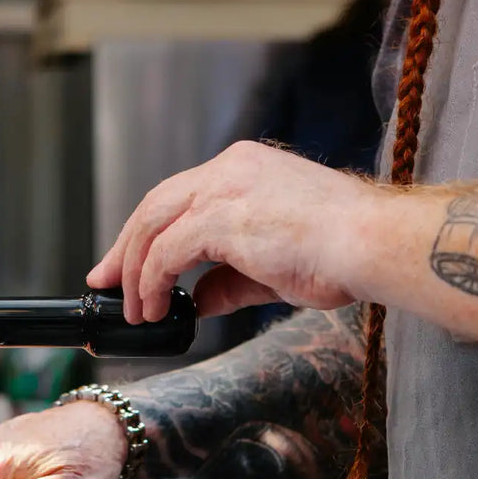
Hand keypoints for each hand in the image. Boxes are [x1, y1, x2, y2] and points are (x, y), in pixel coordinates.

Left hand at [87, 141, 385, 322]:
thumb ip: (229, 281)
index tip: (127, 264)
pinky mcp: (221, 216)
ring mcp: (224, 188)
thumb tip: (198, 301)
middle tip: (105, 283)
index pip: (180, 196)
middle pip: (154, 205)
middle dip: (124, 248)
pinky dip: (152, 282)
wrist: (372, 245)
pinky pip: (166, 252)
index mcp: (245, 169)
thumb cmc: (341, 254)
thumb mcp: (273, 268)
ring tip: (134, 310)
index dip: (148, 232)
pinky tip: (155, 309)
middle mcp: (230, 169)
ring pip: (152, 225)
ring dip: (134, 270)